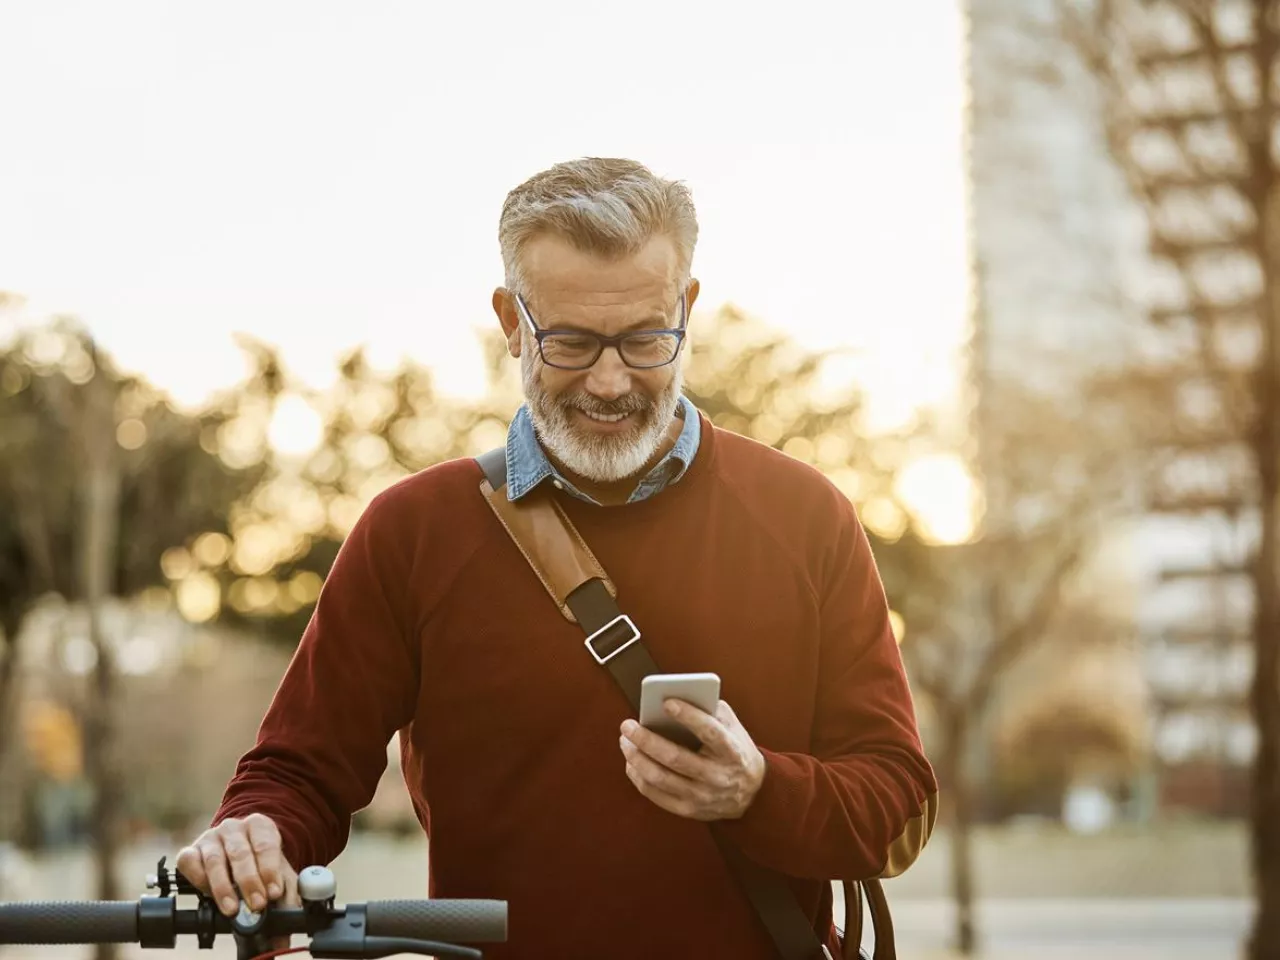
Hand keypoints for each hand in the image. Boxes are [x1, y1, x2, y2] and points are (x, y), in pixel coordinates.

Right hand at [176, 814, 300, 918]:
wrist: (237, 859)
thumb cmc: (260, 865)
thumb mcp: (278, 875)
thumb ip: (286, 897)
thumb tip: (286, 928)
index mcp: (259, 826)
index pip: (266, 845)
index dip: (270, 870)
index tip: (274, 892)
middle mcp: (234, 828)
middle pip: (241, 853)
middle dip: (249, 882)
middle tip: (257, 905)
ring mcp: (210, 838)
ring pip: (214, 860)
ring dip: (223, 888)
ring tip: (232, 909)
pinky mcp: (190, 851)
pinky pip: (190, 863)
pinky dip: (198, 880)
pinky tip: (207, 893)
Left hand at [619, 699, 765, 820]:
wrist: (752, 794)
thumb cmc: (735, 750)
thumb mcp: (734, 727)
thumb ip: (710, 710)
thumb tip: (674, 697)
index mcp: (732, 751)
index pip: (710, 732)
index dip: (689, 716)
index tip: (667, 702)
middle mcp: (717, 776)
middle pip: (674, 758)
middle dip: (646, 739)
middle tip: (627, 725)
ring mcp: (702, 796)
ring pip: (660, 778)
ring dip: (636, 758)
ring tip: (625, 741)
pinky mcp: (689, 810)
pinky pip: (655, 795)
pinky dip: (638, 777)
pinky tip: (631, 762)